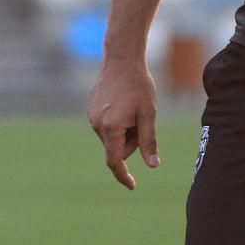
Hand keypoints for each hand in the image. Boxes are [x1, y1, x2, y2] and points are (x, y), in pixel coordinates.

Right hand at [87, 59, 157, 189]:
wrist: (121, 59)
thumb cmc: (138, 85)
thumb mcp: (149, 114)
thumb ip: (149, 141)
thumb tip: (153, 165)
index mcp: (111, 127)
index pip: (115, 161)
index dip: (123, 175)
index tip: (131, 186)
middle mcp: (97, 124)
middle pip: (117, 148)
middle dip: (132, 142)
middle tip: (143, 120)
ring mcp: (92, 117)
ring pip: (112, 137)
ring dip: (125, 131)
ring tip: (133, 108)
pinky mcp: (91, 111)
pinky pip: (107, 127)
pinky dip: (118, 123)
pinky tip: (124, 104)